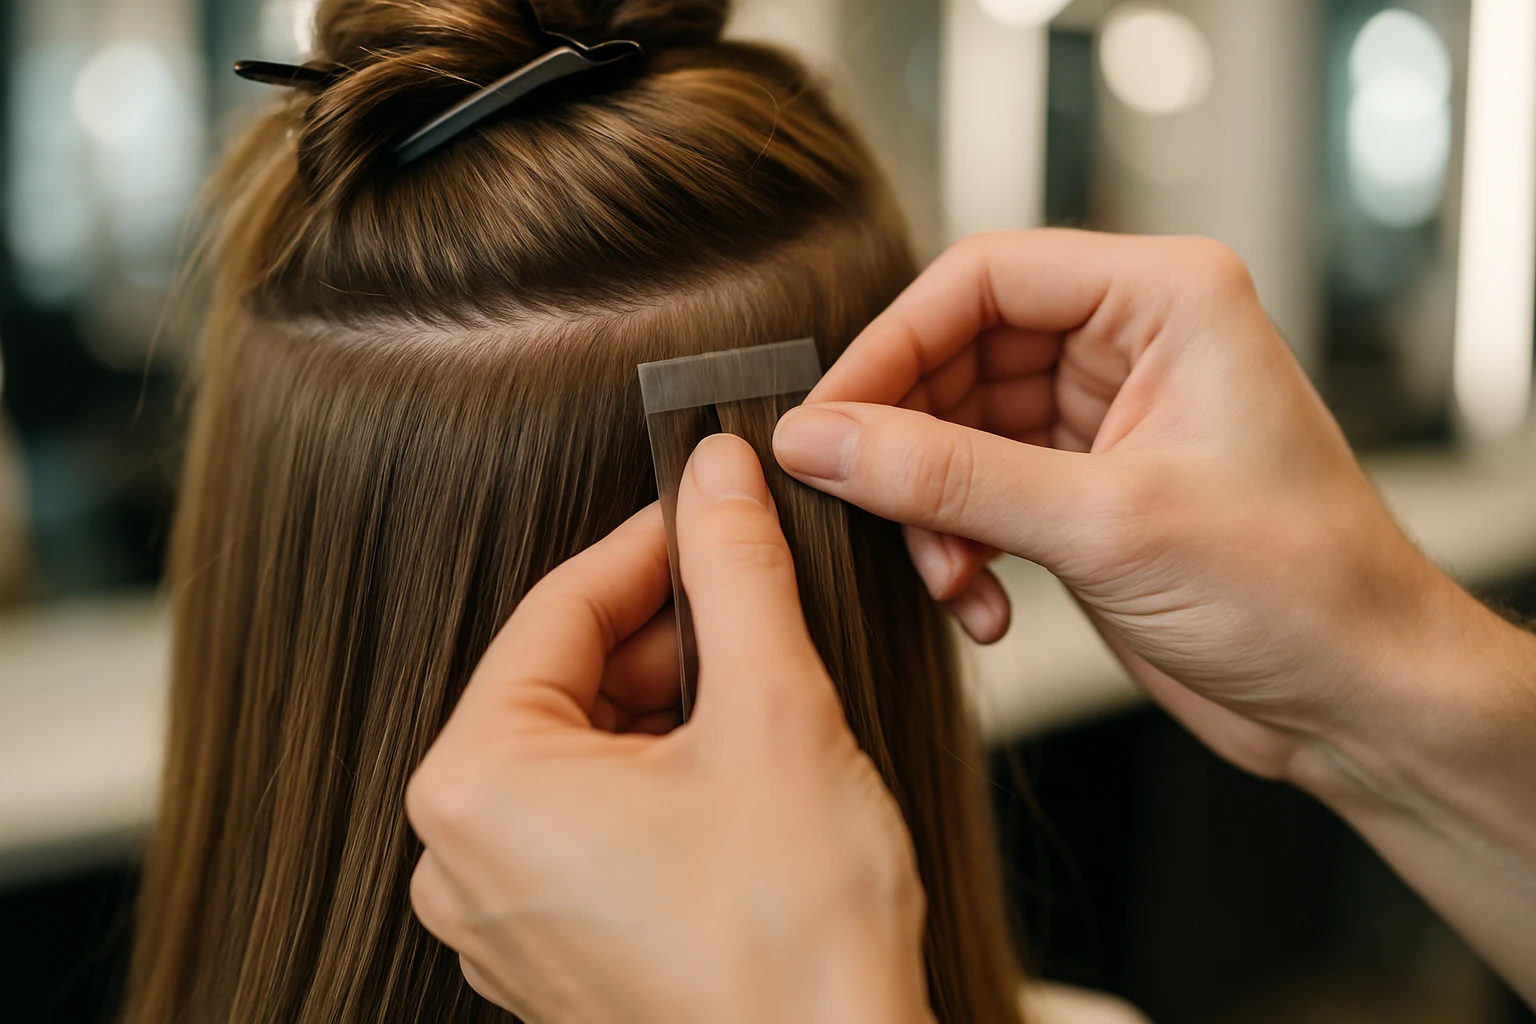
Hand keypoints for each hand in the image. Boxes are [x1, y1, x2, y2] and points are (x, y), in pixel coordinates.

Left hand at [406, 435, 934, 1023]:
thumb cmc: (795, 945)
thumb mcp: (773, 714)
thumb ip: (735, 573)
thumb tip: (717, 478)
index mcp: (478, 787)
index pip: (558, 610)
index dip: (649, 546)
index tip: (711, 509)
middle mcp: (462, 859)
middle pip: (565, 683)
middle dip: (664, 632)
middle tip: (753, 594)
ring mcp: (503, 918)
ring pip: (582, 754)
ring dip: (668, 705)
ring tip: (761, 689)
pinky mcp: (552, 954)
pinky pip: (589, 825)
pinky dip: (656, 778)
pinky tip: (737, 770)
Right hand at [774, 229, 1535, 1004]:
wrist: (1355, 700)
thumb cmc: (1295, 590)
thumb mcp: (1102, 526)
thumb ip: (946, 477)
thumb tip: (820, 441)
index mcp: (1162, 298)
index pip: (981, 279)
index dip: (890, 345)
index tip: (823, 421)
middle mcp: (1131, 343)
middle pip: (957, 357)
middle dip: (907, 444)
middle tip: (858, 506)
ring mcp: (1104, 419)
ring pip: (957, 433)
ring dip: (933, 513)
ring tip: (947, 578)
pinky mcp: (1086, 490)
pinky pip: (980, 494)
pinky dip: (961, 549)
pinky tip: (982, 606)